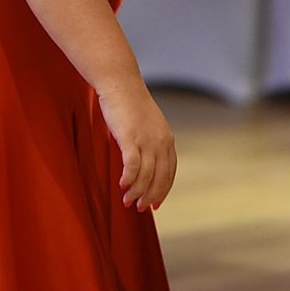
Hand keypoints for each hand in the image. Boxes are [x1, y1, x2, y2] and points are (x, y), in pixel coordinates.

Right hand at [98, 79, 176, 211]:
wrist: (120, 82)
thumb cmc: (128, 102)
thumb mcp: (146, 124)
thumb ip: (148, 142)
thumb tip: (142, 163)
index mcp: (167, 138)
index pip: (170, 172)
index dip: (163, 190)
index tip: (156, 204)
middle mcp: (160, 141)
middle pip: (160, 178)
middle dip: (150, 197)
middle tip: (139, 208)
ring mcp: (146, 139)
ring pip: (145, 176)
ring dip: (136, 192)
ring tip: (126, 201)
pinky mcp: (130, 137)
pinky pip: (132, 166)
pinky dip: (128, 179)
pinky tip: (122, 185)